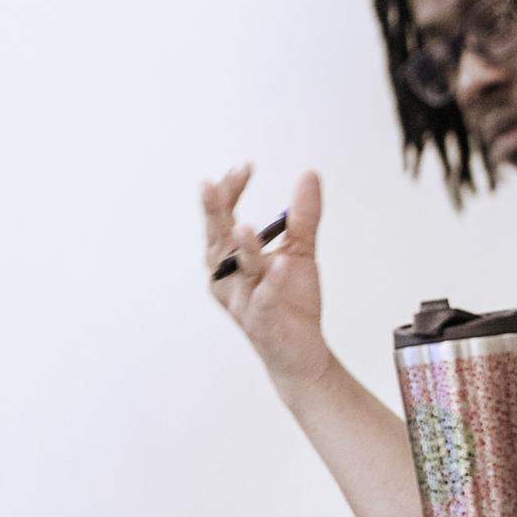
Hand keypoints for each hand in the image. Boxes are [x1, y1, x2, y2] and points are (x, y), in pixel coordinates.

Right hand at [201, 165, 333, 392]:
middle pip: (218, 241)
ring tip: (245, 226)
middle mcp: (229, 279)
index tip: (244, 167)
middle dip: (214, 213)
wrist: (301, 350)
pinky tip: (282, 264)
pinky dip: (272, 283)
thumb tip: (308, 174)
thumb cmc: (290, 300)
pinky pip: (266, 299)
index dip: (229, 194)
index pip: (222, 220)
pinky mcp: (264, 321)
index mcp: (230, 260)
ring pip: (240, 271)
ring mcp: (244, 300)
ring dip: (242, 249)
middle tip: (208, 185)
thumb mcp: (299, 251)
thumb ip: (302, 216)